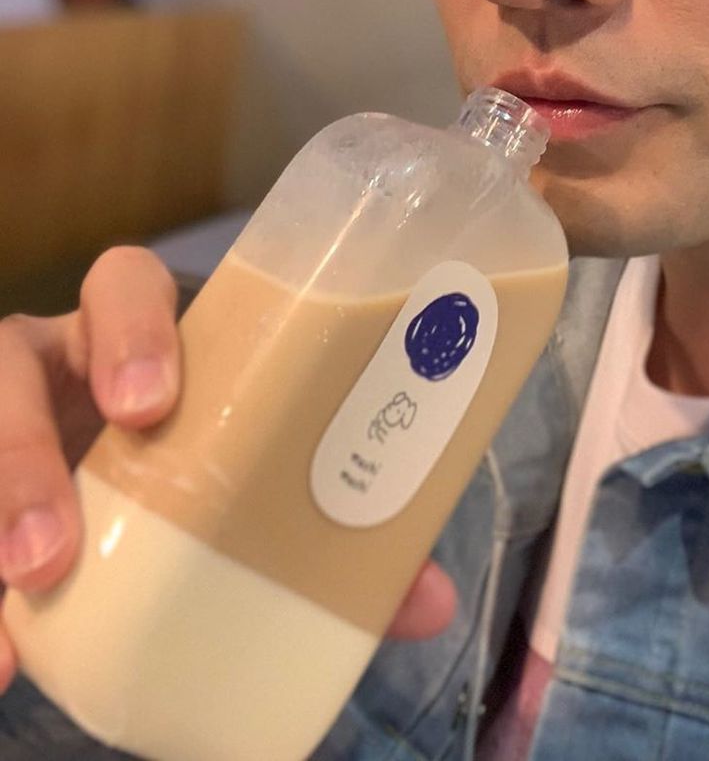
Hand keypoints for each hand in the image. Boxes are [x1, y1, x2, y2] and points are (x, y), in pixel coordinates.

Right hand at [0, 246, 454, 693]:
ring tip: (24, 592)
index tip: (148, 406)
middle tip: (56, 541)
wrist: (126, 516)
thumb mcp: (253, 478)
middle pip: (16, 355)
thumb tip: (428, 598)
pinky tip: (2, 660)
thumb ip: (334, 528)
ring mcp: (13, 416)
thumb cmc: (213, 465)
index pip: (126, 284)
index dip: (131, 329)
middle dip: (26, 441)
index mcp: (147, 340)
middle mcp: (61, 365)